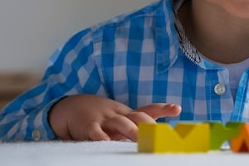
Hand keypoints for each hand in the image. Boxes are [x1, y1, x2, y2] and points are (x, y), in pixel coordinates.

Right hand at [49, 94, 181, 140]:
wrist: (71, 106)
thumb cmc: (102, 118)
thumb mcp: (120, 119)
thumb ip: (136, 126)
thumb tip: (159, 136)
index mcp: (128, 114)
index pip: (148, 109)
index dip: (163, 109)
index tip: (177, 109)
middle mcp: (119, 115)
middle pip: (137, 116)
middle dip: (148, 124)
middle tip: (158, 134)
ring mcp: (104, 119)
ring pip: (119, 122)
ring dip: (129, 129)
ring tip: (138, 137)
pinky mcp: (88, 126)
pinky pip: (94, 131)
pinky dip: (99, 135)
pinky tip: (104, 141)